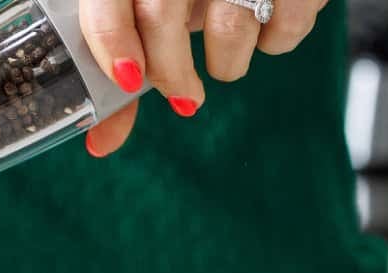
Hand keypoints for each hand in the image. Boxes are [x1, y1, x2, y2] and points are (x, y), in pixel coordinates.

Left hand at [80, 0, 329, 156]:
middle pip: (162, 10)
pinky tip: (267, 24)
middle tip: (183, 98)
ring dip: (227, 62)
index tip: (129, 80)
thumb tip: (101, 143)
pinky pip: (286, 24)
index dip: (111, 39)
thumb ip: (128, 71)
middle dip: (169, 69)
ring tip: (226, 57)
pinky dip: (276, 41)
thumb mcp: (156, 15)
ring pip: (229, 25)